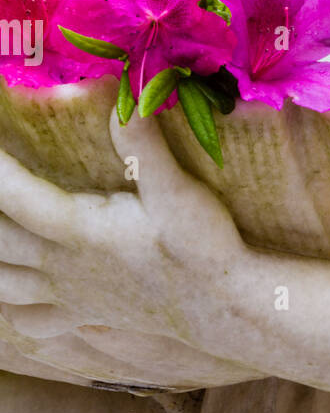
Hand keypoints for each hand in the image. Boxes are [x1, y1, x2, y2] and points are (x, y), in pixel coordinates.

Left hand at [0, 112, 257, 386]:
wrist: (224, 306)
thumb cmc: (204, 248)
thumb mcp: (180, 192)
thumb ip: (145, 146)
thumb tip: (129, 93)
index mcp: (79, 231)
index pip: (13, 195)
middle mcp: (62, 266)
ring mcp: (70, 295)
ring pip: (2, 284)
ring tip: (2, 231)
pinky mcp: (85, 315)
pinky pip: (31, 320)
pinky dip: (15, 307)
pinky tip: (17, 289)